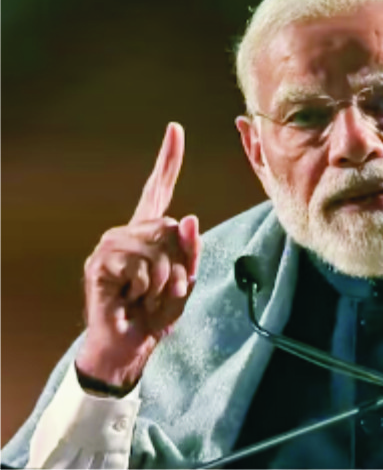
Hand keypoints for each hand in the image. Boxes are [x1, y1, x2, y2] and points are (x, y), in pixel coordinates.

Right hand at [75, 123, 200, 388]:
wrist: (130, 345)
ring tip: (147, 296)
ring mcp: (111, 245)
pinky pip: (140, 265)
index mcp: (150, 233)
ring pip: (158, 247)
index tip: (175, 129)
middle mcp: (129, 232)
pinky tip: (131, 297)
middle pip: (173, 226)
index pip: (159, 189)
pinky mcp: (100, 263)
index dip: (168, 160)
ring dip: (164, 280)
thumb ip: (191, 252)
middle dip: (180, 264)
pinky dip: (145, 287)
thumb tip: (191, 217)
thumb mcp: (185, 283)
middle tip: (164, 289)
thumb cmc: (156, 314)